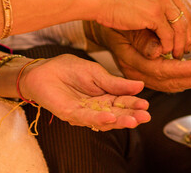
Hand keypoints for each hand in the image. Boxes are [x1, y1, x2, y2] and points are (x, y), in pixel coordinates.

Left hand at [19, 54, 150, 130]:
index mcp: (106, 96)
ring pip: (105, 120)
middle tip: (145, 117)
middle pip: (117, 114)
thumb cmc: (70, 70)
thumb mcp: (98, 73)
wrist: (44, 69)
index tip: (146, 105)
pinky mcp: (71, 114)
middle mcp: (98, 107)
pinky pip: (86, 118)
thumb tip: (141, 85)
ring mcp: (85, 113)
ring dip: (119, 121)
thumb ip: (117, 83)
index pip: (123, 102)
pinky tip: (110, 118)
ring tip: (133, 120)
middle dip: (131, 116)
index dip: (135, 104)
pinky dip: (99, 119)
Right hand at [86, 0, 190, 57]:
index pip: (181, 3)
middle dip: (187, 34)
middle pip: (185, 14)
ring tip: (177, 54)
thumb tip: (169, 19)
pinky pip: (168, 34)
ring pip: (180, 25)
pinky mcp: (154, 12)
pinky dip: (168, 45)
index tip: (183, 35)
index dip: (184, 21)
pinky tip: (165, 51)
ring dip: (179, 43)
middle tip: (184, 48)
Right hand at [89, 25, 190, 91]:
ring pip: (180, 78)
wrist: (102, 23)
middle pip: (176, 81)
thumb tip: (158, 52)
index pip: (164, 73)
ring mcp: (149, 73)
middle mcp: (142, 74)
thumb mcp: (122, 29)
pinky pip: (178, 70)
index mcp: (134, 66)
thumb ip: (140, 42)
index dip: (185, 71)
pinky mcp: (156, 66)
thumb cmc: (112, 22)